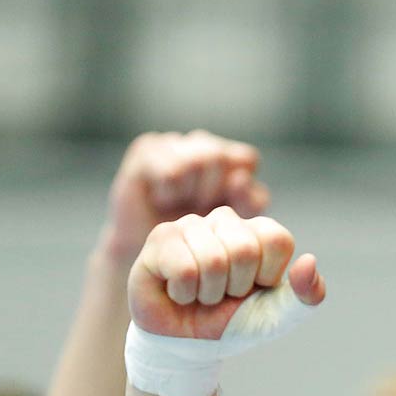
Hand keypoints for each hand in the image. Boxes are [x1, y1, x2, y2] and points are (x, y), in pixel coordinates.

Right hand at [103, 131, 270, 265]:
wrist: (155, 253)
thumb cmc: (200, 239)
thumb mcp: (234, 224)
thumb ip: (249, 201)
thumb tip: (241, 178)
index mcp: (230, 159)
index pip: (246, 158)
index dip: (238, 187)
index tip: (224, 211)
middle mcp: (203, 145)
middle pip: (219, 157)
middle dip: (210, 192)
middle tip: (196, 209)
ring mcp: (175, 143)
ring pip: (196, 159)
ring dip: (189, 192)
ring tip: (178, 204)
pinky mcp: (147, 147)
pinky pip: (169, 169)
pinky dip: (168, 191)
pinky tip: (162, 199)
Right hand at [129, 206, 325, 339]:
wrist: (188, 345)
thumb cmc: (232, 323)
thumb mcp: (277, 317)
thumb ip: (306, 296)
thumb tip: (308, 261)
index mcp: (258, 232)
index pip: (277, 240)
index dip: (267, 276)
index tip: (254, 289)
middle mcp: (225, 220)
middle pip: (244, 249)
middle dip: (235, 288)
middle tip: (223, 294)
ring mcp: (191, 224)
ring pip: (213, 260)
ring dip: (209, 293)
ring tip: (201, 294)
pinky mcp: (161, 237)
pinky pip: (184, 268)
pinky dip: (185, 294)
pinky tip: (179, 291)